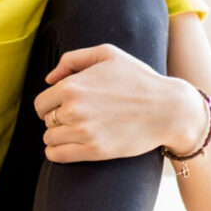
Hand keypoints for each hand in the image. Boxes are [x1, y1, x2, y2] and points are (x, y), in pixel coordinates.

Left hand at [34, 43, 207, 162]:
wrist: (170, 109)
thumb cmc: (139, 79)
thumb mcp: (107, 54)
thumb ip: (72, 59)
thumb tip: (49, 79)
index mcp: (72, 86)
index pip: (41, 102)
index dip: (50, 105)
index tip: (62, 107)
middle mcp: (73, 109)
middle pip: (46, 120)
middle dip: (57, 119)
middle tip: (76, 118)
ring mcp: (83, 132)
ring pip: (50, 138)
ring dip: (58, 136)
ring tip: (75, 131)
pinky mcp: (94, 151)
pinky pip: (57, 155)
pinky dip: (56, 152)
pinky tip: (66, 147)